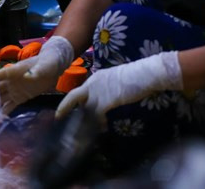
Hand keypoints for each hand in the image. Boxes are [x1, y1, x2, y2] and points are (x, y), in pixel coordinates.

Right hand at [0, 36, 73, 113]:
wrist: (55, 67)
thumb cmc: (48, 62)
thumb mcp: (44, 65)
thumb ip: (37, 71)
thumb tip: (30, 75)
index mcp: (12, 72)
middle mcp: (10, 81)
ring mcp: (14, 90)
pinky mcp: (21, 97)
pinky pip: (9, 106)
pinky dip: (2, 113)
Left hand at [56, 51, 182, 125]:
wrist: (145, 73)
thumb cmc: (136, 76)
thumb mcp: (117, 80)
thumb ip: (109, 87)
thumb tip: (110, 97)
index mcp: (96, 78)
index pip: (80, 90)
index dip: (75, 101)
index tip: (73, 109)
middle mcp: (93, 83)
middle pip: (73, 96)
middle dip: (65, 107)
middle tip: (59, 117)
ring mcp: (98, 91)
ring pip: (84, 108)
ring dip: (83, 120)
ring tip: (83, 130)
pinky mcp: (106, 100)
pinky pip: (96, 115)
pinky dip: (97, 122)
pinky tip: (102, 128)